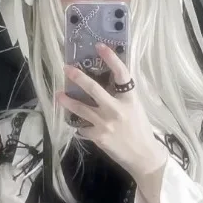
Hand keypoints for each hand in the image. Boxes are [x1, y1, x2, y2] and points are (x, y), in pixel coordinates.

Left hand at [56, 43, 168, 182]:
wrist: (143, 156)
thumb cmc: (140, 130)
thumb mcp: (135, 108)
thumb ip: (121, 96)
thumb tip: (107, 82)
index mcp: (130, 98)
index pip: (121, 73)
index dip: (111, 58)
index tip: (100, 46)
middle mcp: (117, 109)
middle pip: (94, 89)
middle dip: (78, 77)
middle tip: (66, 68)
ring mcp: (106, 124)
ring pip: (81, 109)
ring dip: (68, 101)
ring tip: (58, 95)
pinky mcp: (98, 137)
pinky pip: (83, 128)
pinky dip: (79, 125)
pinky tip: (77, 124)